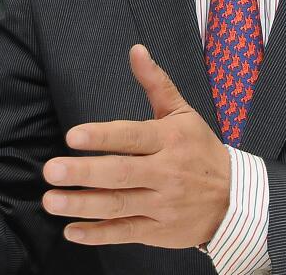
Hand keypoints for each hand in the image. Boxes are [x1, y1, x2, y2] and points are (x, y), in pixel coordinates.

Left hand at [41, 44, 230, 247]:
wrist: (233, 199)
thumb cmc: (201, 150)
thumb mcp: (183, 113)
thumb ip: (156, 82)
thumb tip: (136, 50)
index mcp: (170, 139)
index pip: (132, 136)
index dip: (102, 136)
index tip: (73, 136)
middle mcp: (166, 172)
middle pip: (121, 173)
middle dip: (84, 173)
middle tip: (51, 170)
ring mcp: (162, 204)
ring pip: (118, 204)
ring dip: (82, 204)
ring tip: (52, 200)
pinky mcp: (158, 231)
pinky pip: (124, 232)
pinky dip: (98, 233)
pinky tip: (72, 231)